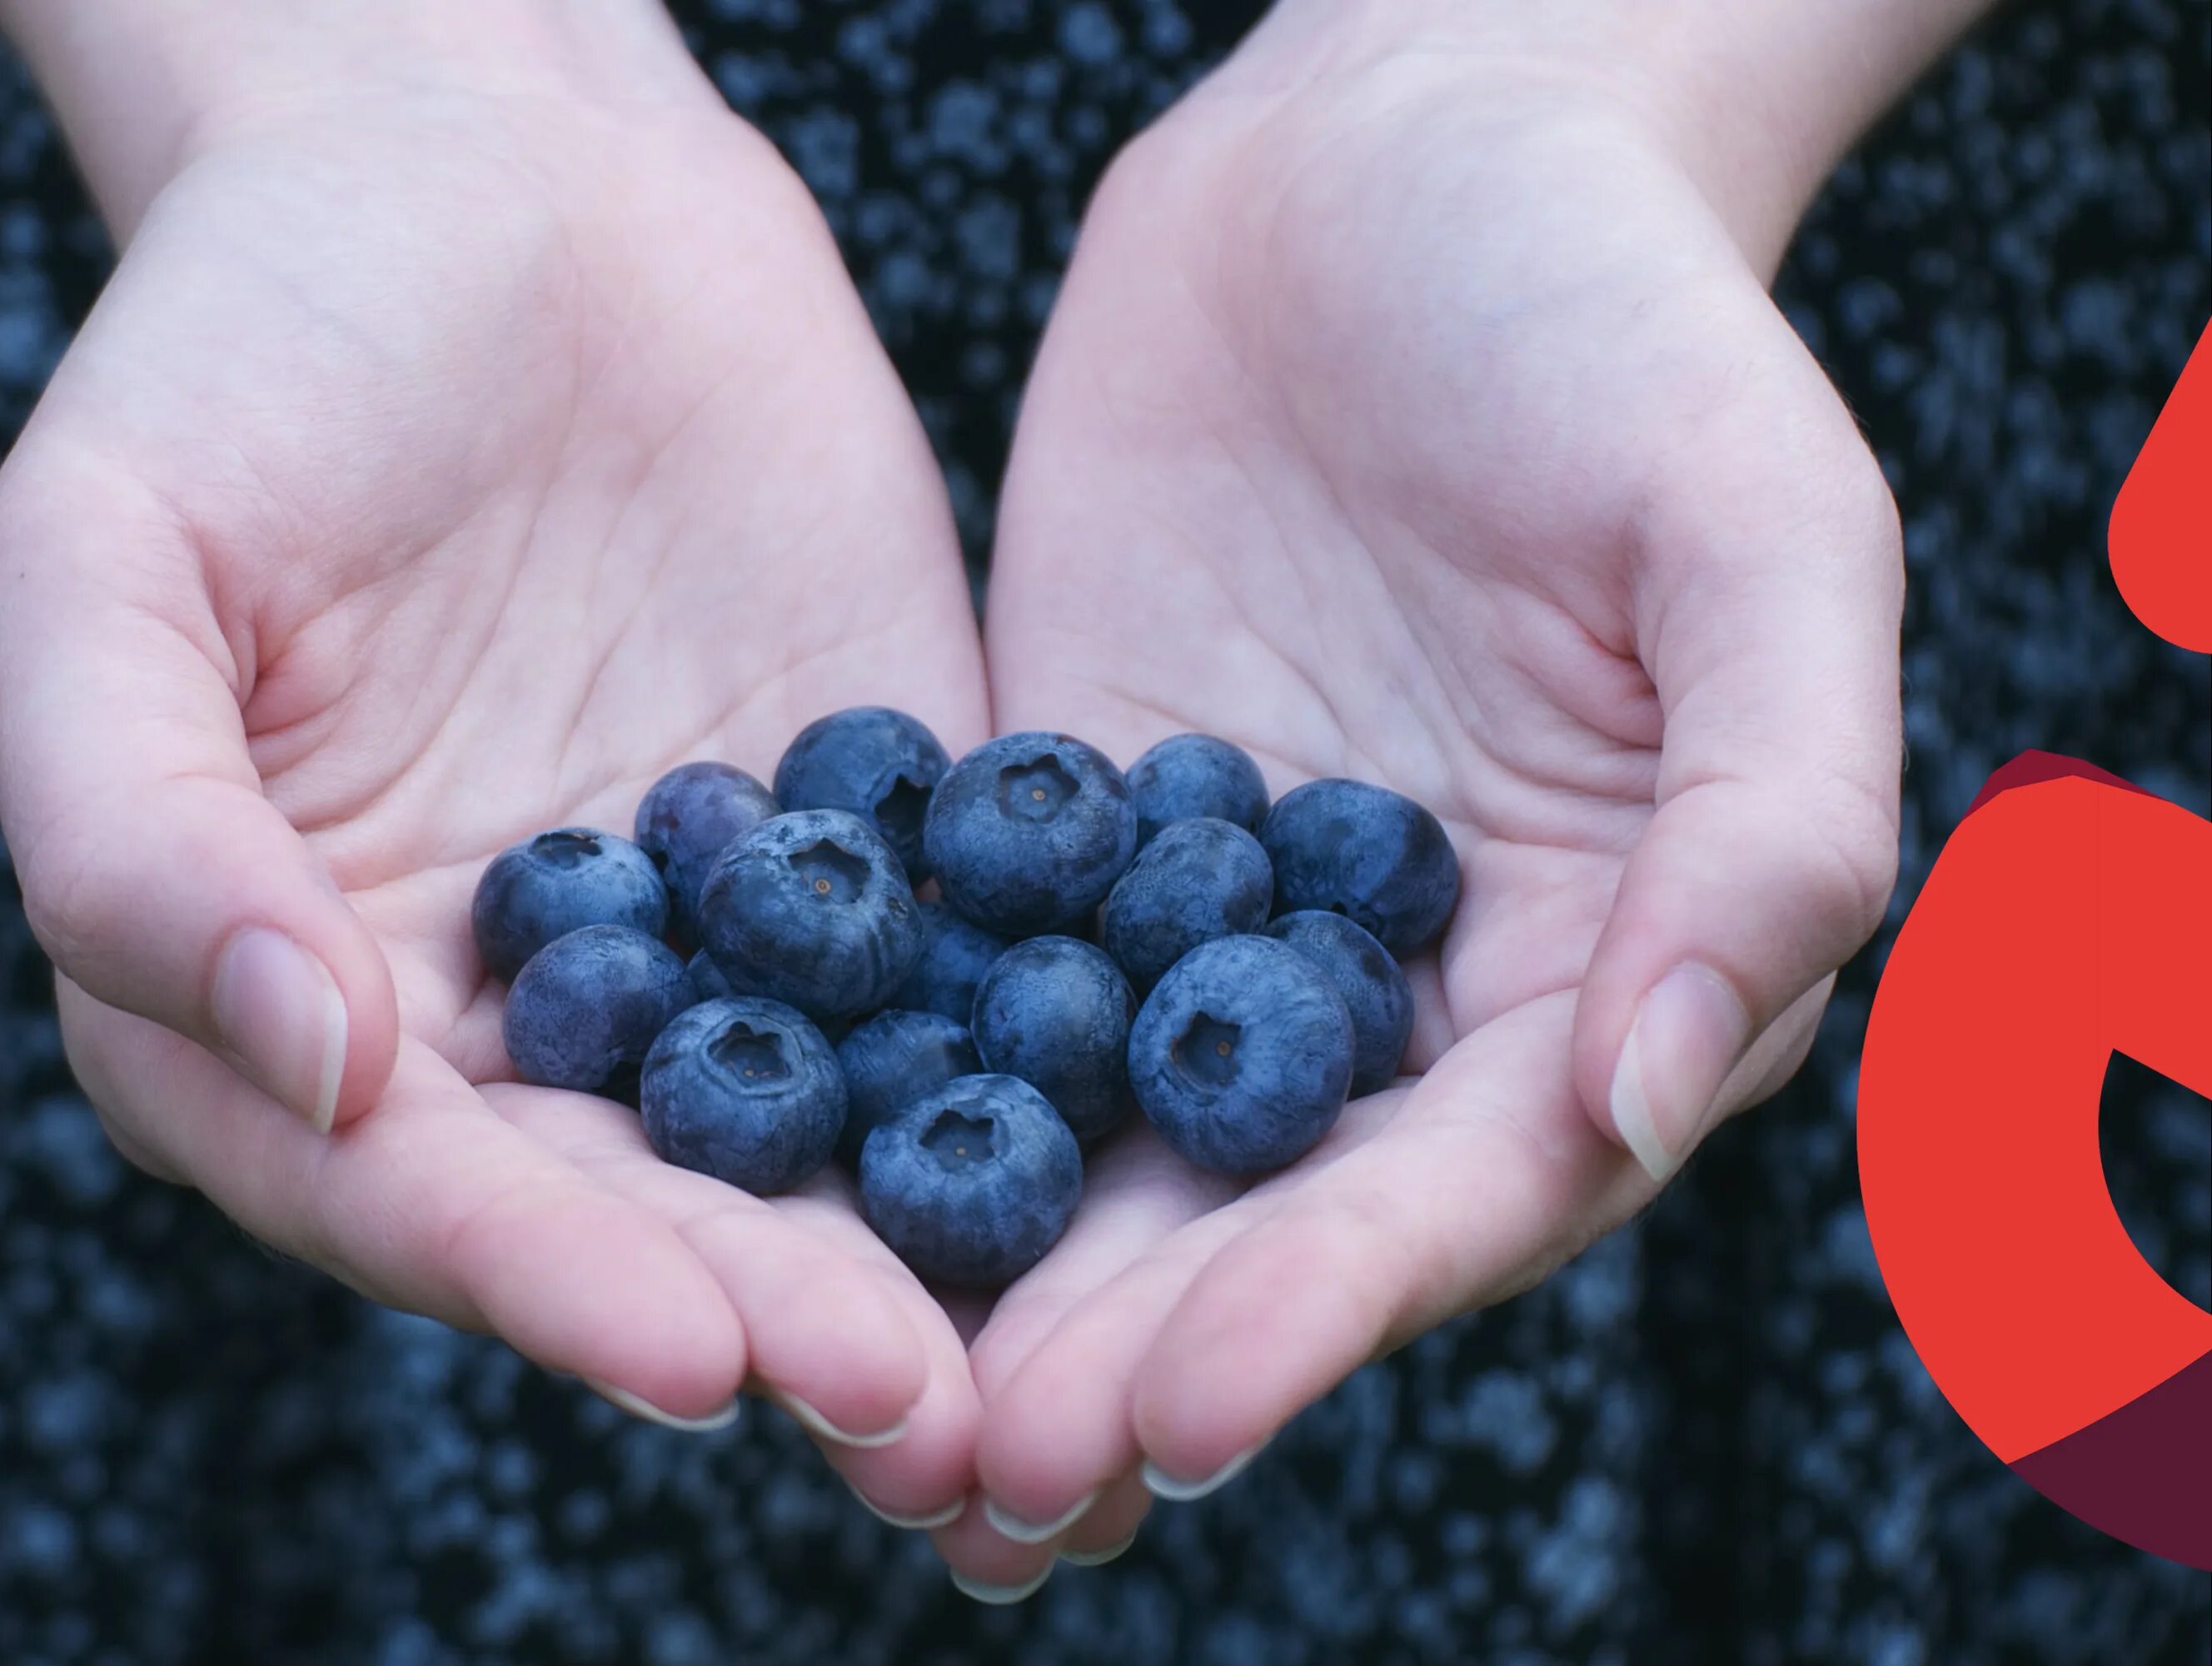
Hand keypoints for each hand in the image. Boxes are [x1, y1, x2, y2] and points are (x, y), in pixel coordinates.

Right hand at [0, 4, 987, 1516]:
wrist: (494, 172)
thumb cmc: (243, 346)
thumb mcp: (98, 566)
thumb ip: (138, 831)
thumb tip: (312, 1064)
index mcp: (285, 996)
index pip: (411, 1189)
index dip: (540, 1277)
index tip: (694, 1351)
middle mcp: (503, 1011)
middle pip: (630, 1207)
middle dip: (763, 1306)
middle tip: (912, 1400)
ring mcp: (698, 937)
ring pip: (803, 1132)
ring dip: (909, 1249)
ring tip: (1025, 1359)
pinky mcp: (862, 842)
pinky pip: (944, 970)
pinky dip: (1023, 1058)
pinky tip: (1133, 1134)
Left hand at [946, 1, 1910, 1578]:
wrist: (1401, 147)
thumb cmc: (1625, 318)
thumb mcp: (1755, 532)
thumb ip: (1763, 816)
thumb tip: (1657, 1097)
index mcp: (1586, 964)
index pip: (1454, 1189)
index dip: (1319, 1308)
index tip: (1168, 1408)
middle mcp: (1391, 985)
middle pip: (1254, 1216)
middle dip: (1114, 1352)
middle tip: (964, 1474)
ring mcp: (1206, 917)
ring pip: (1096, 1144)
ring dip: (982, 1285)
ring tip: (851, 1409)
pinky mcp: (1059, 828)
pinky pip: (966, 978)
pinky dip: (877, 1090)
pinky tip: (760, 1187)